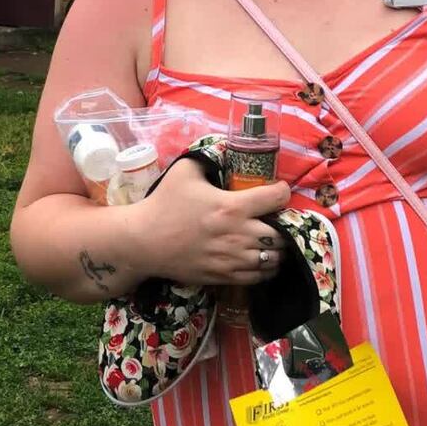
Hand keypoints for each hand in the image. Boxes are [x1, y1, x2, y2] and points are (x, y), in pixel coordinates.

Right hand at [133, 158, 290, 285]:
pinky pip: (259, 276)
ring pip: (274, 258)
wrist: (143, 241)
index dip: (282, 192)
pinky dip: (266, 267)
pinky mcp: (224, 277)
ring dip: (277, 249)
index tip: (278, 190)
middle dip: (283, 225)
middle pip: (282, 234)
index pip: (277, 198)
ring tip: (272, 240)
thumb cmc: (164, 204)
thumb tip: (227, 148)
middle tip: (277, 219)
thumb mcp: (185, 171)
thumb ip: (209, 158)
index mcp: (232, 206)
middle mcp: (238, 234)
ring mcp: (232, 259)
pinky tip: (262, 258)